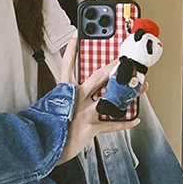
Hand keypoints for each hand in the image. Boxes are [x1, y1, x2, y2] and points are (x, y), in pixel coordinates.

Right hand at [56, 34, 146, 165]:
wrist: (40, 147)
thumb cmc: (47, 128)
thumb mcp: (51, 108)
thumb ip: (64, 99)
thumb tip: (78, 96)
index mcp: (64, 92)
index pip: (67, 66)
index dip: (71, 50)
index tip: (75, 36)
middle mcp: (76, 98)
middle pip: (98, 77)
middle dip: (114, 67)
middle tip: (125, 59)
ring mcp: (84, 112)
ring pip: (112, 98)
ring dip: (129, 93)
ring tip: (142, 87)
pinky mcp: (91, 128)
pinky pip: (112, 124)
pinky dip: (126, 123)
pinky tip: (135, 120)